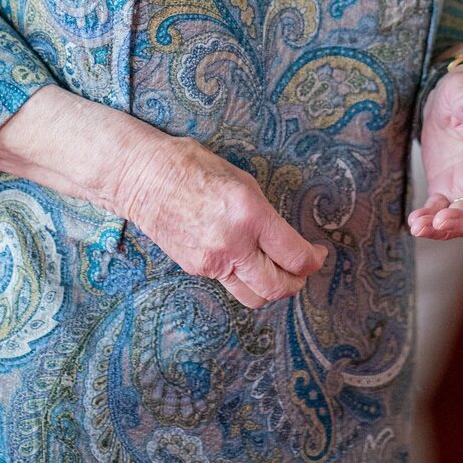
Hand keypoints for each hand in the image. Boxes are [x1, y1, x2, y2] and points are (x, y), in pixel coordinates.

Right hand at [116, 132, 327, 309]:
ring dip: (272, 289)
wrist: (144, 177)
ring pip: (254, 297)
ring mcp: (212, 262)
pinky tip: (244, 260)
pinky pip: (230, 284)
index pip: (295, 255)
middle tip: (303, 268)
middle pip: (278, 287)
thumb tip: (283, 237)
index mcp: (250, 214)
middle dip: (297, 282)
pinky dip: (244, 278)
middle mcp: (233, 244)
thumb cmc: (192, 166)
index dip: (314, 259)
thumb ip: (264, 213)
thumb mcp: (241, 179)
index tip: (318, 253)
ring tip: (277, 272)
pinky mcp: (196, 269)